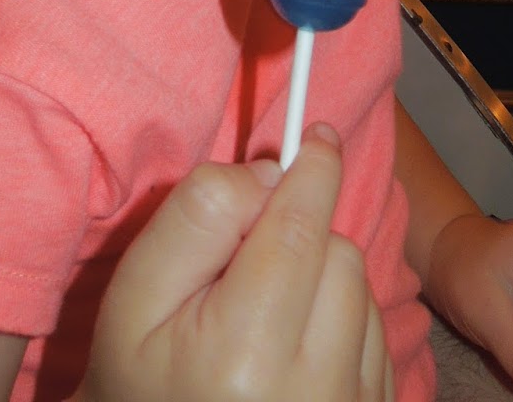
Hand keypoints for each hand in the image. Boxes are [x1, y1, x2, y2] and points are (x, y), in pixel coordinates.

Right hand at [76, 126, 391, 401]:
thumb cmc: (139, 380)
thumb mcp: (135, 295)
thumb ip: (196, 218)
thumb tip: (270, 172)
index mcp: (246, 355)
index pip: (300, 230)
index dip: (312, 170)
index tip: (316, 135)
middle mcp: (314, 390)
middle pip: (338, 257)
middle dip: (302, 235)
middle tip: (246, 265)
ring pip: (363, 294)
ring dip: (325, 281)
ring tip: (268, 315)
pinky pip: (377, 338)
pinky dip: (343, 325)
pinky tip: (296, 349)